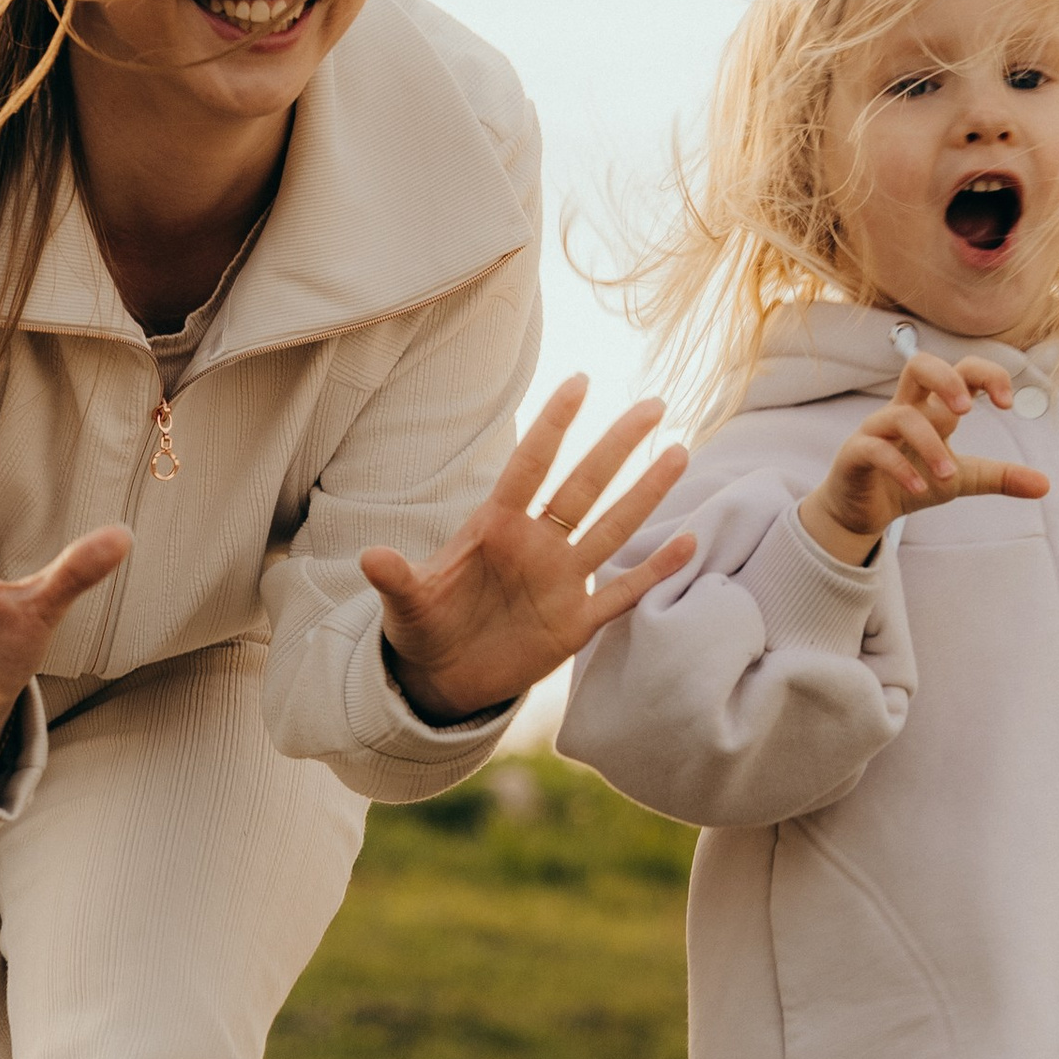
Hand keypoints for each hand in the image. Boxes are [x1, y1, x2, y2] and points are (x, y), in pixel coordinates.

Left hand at [359, 378, 694, 724]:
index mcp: (496, 527)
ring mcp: (560, 581)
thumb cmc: (424, 626)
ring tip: (678, 452)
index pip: (530, 466)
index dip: (553, 425)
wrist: (443, 677)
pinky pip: (622, 592)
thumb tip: (371, 558)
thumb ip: (398, 580)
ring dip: (645, 494)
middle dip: (617, 446)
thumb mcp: (407, 604)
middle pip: (584, 486)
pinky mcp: (575, 622)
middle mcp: (536, 545)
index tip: (580, 381)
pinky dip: (654, 571)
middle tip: (654, 404)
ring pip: (612, 528)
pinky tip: (688, 542)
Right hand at [798, 348, 1048, 567]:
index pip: (960, 369)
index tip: (1008, 403)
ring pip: (899, 415)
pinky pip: (874, 449)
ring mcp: (876, 429)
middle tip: (967, 411)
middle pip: (918, 365)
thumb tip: (1045, 484)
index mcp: (931, 408)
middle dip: (946, 380)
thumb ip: (1000, 477)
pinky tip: (921, 489)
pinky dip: (900, 468)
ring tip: (948, 475)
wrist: (865, 513)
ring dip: (930, 444)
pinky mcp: (855, 454)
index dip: (987, 374)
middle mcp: (903, 409)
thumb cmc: (912, 481)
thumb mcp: (963, 479)